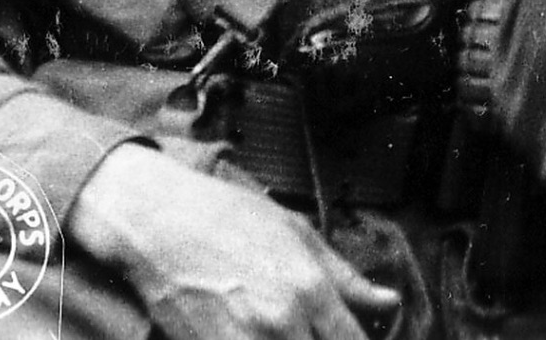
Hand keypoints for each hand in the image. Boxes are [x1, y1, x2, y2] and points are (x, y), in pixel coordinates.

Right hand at [69, 143, 399, 338]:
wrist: (156, 220)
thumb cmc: (228, 218)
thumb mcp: (297, 233)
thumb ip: (346, 278)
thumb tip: (389, 302)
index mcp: (310, 288)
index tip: (350, 338)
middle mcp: (282, 321)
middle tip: (314, 332)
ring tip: (285, 334)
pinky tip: (257, 336)